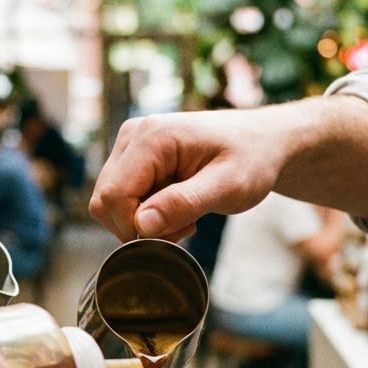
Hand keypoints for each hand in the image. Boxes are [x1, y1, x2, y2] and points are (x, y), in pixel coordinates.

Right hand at [89, 96, 367, 242]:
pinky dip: (145, 214)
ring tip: (185, 216)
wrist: (263, 143)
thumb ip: (183, 203)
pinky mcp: (134, 159)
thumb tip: (141, 225)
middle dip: (139, 226)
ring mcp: (130, 146)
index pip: (114, 196)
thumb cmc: (252, 160)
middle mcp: (133, 136)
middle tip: (185, 226)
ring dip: (143, 222)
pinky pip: (121, 198)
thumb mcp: (227, 186)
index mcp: (152, 137)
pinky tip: (177, 208)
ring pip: (109, 203)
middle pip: (104, 201)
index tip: (179, 231)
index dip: (136, 227)